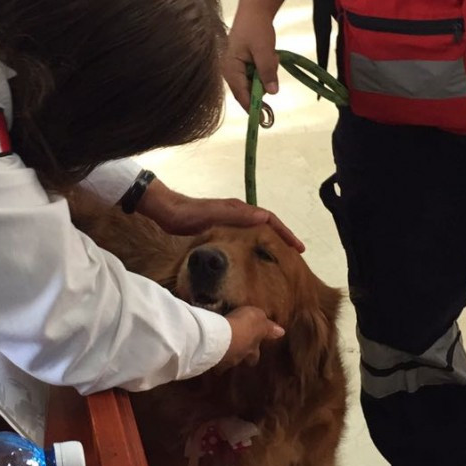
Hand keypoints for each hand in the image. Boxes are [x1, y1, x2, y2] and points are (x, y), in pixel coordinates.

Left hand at [138, 180, 304, 251]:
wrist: (166, 211)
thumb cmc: (188, 215)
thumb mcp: (213, 215)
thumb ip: (237, 215)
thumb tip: (264, 217)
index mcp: (239, 210)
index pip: (270, 220)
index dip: (285, 233)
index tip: (298, 248)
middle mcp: (237, 213)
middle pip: (267, 225)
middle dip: (282, 238)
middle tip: (295, 254)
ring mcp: (229, 220)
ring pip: (256, 231)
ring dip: (270, 241)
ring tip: (280, 256)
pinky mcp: (220, 227)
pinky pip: (245, 236)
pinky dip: (255, 244)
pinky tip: (254, 255)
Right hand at [216, 306, 284, 369]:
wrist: (223, 336)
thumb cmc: (244, 326)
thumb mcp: (259, 319)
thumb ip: (267, 326)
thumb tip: (281, 332)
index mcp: (253, 349)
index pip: (256, 355)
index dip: (255, 354)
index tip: (253, 354)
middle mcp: (240, 357)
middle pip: (243, 361)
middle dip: (241, 358)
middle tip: (236, 353)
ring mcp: (225, 361)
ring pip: (226, 362)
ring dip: (224, 356)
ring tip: (218, 351)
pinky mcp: (211, 361)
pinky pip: (212, 361)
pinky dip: (210, 357)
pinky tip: (207, 352)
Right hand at [220, 10, 279, 109]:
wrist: (254, 11)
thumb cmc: (256, 28)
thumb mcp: (264, 49)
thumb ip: (267, 71)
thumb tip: (272, 93)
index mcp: (230, 68)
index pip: (241, 94)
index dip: (252, 106)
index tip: (263, 118)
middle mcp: (229, 71)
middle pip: (248, 91)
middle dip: (263, 82)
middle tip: (273, 62)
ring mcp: (236, 69)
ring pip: (254, 83)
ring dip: (266, 74)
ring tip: (271, 55)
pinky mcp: (242, 67)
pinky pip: (256, 76)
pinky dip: (265, 69)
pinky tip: (269, 55)